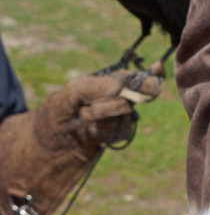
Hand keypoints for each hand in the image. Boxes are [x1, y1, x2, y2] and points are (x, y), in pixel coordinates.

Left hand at [0, 69, 161, 214]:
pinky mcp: (119, 135)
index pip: (136, 75)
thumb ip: (94, 86)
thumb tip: (119, 86)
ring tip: (84, 120)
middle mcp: (119, 98)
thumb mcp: (69, 94)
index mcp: (108, 83)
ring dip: (102, 116)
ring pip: (126, 113)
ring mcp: (121, 118)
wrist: (47, 146)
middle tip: (88, 107)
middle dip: (110, 100)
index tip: (157, 68)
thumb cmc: (56, 114)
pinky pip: (122, 131)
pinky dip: (104, 132)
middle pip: (133, 93)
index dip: (151, 73)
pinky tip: (90, 133)